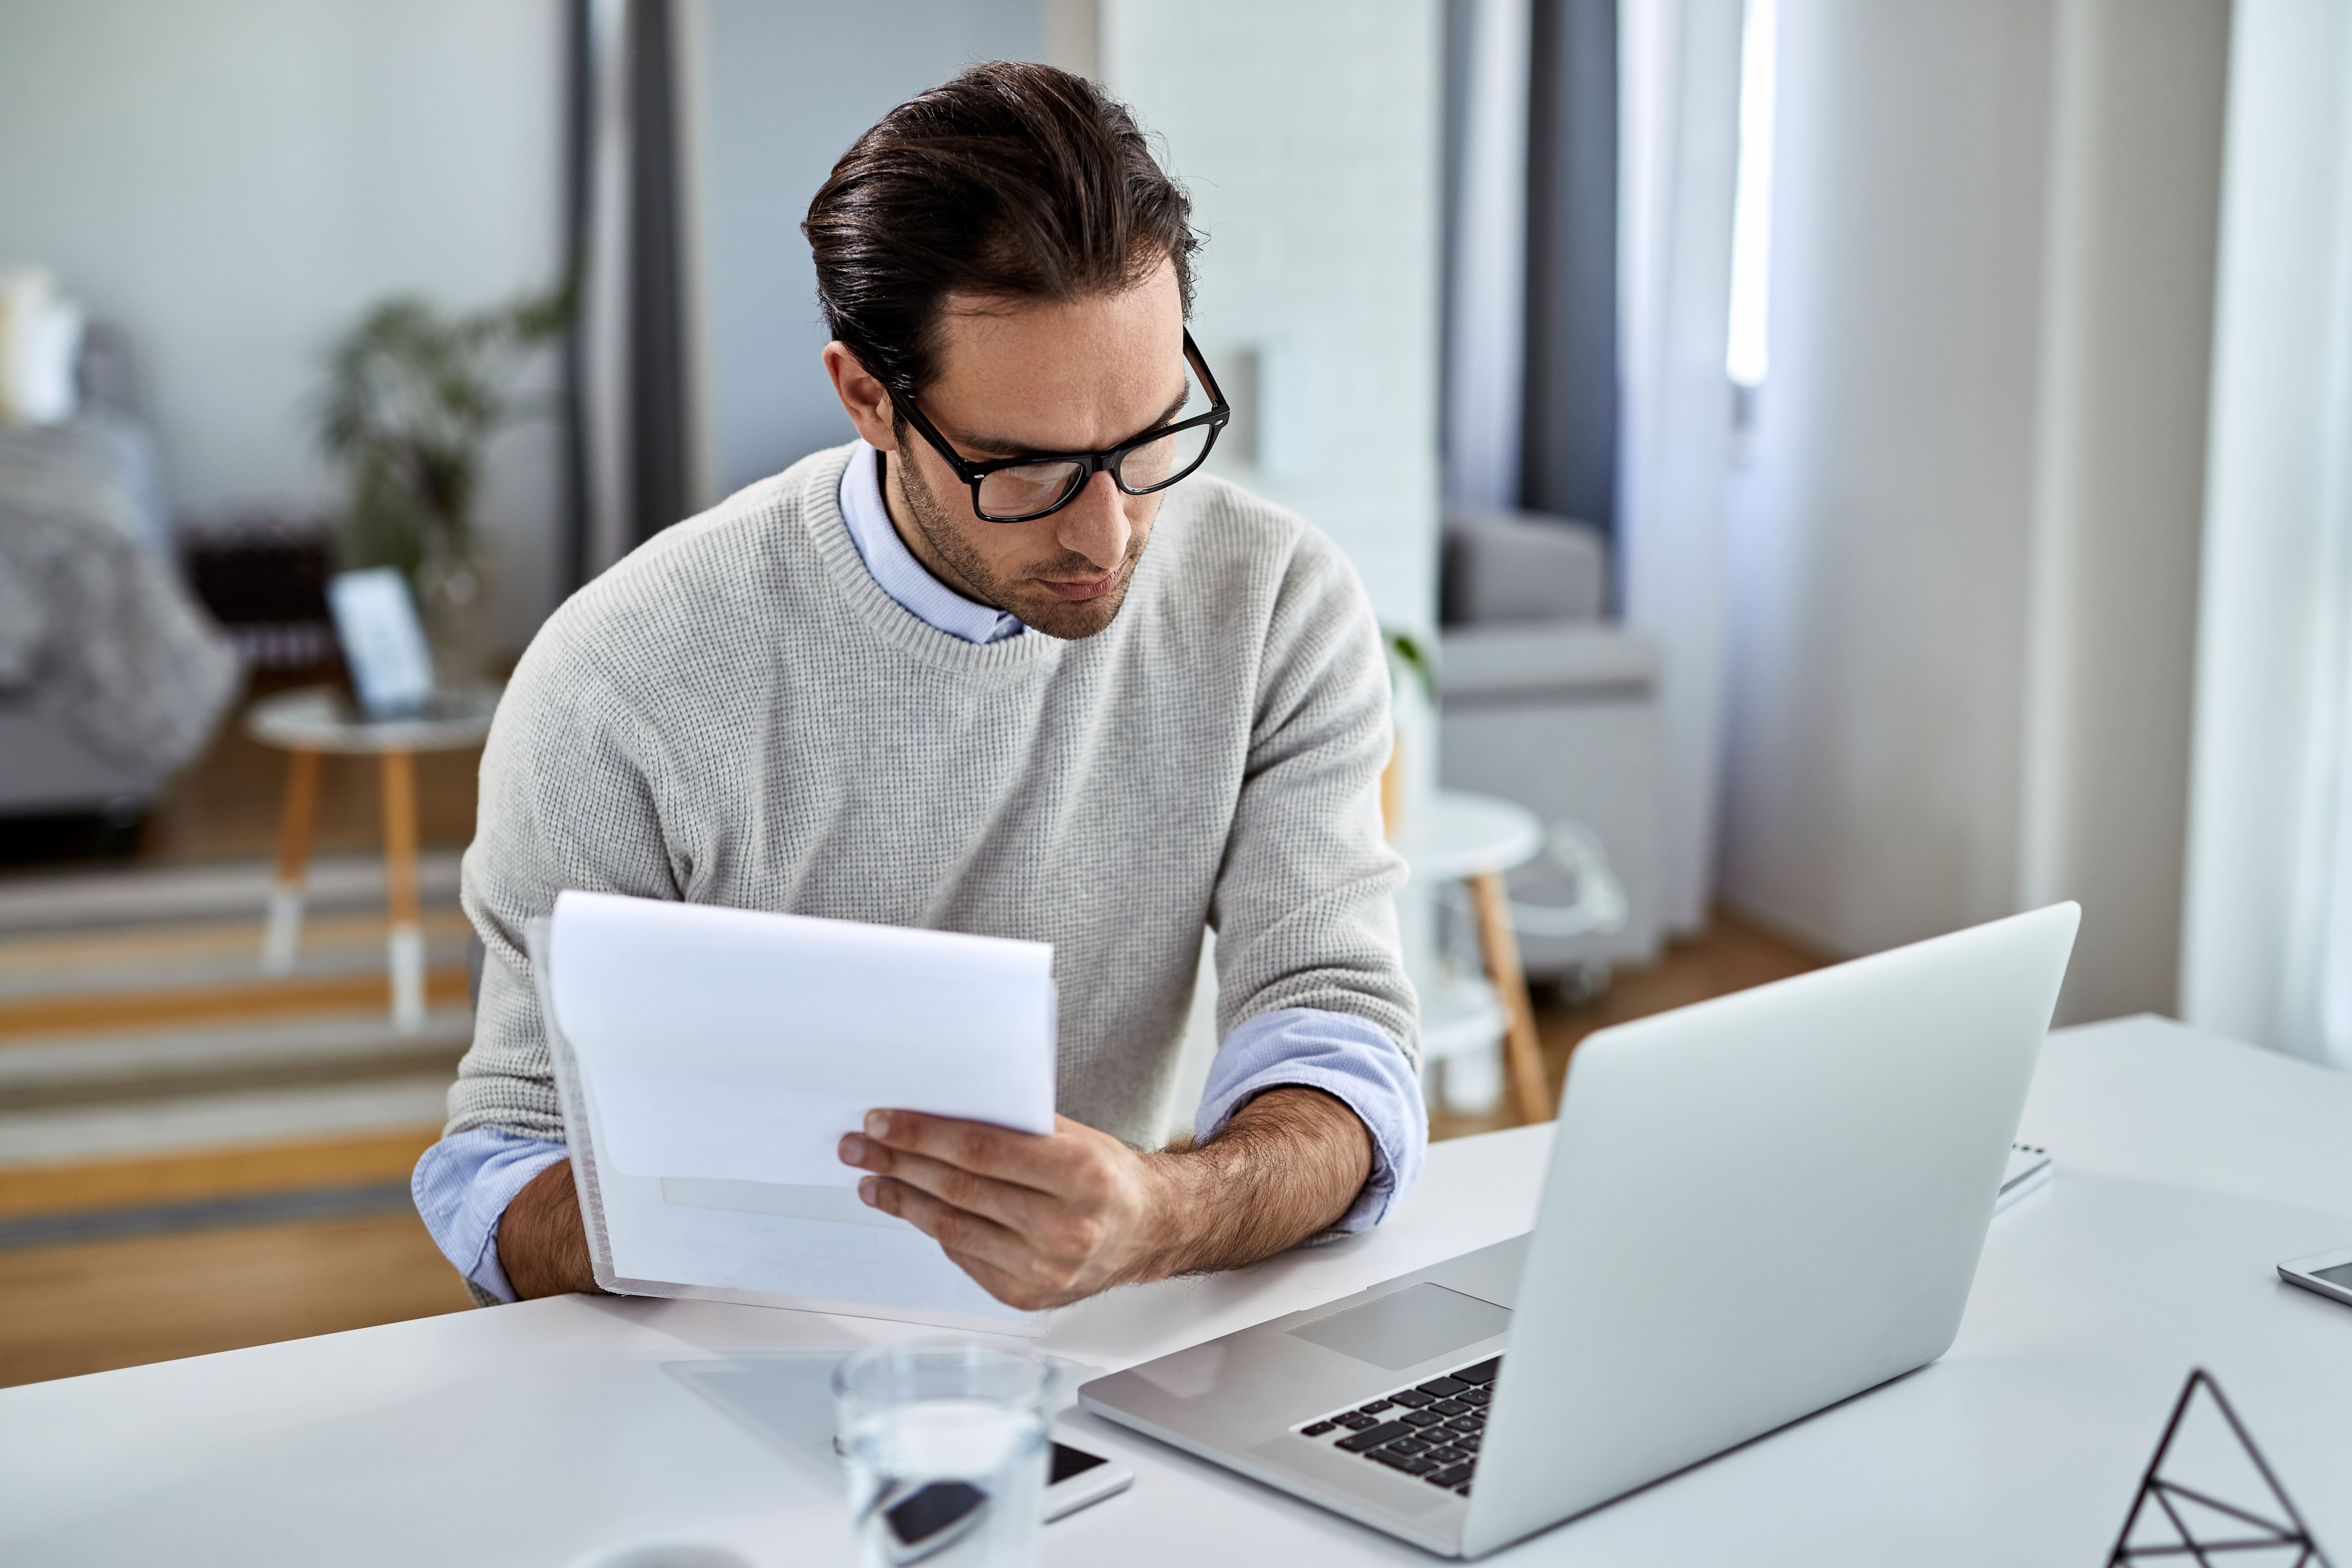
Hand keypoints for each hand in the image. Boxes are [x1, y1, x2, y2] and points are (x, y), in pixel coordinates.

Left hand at [838, 1111, 1171, 1308]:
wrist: (1147, 1230)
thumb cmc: (1106, 1175)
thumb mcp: (1074, 1136)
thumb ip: (1014, 1127)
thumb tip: (935, 1112)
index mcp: (1081, 1175)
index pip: (982, 1150)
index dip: (924, 1134)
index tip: (883, 1120)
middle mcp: (1065, 1228)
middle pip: (959, 1189)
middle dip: (899, 1163)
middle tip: (860, 1146)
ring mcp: (1045, 1270)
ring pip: (951, 1228)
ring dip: (901, 1200)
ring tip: (871, 1177)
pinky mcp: (1026, 1297)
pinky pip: (963, 1256)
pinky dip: (932, 1229)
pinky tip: (910, 1207)